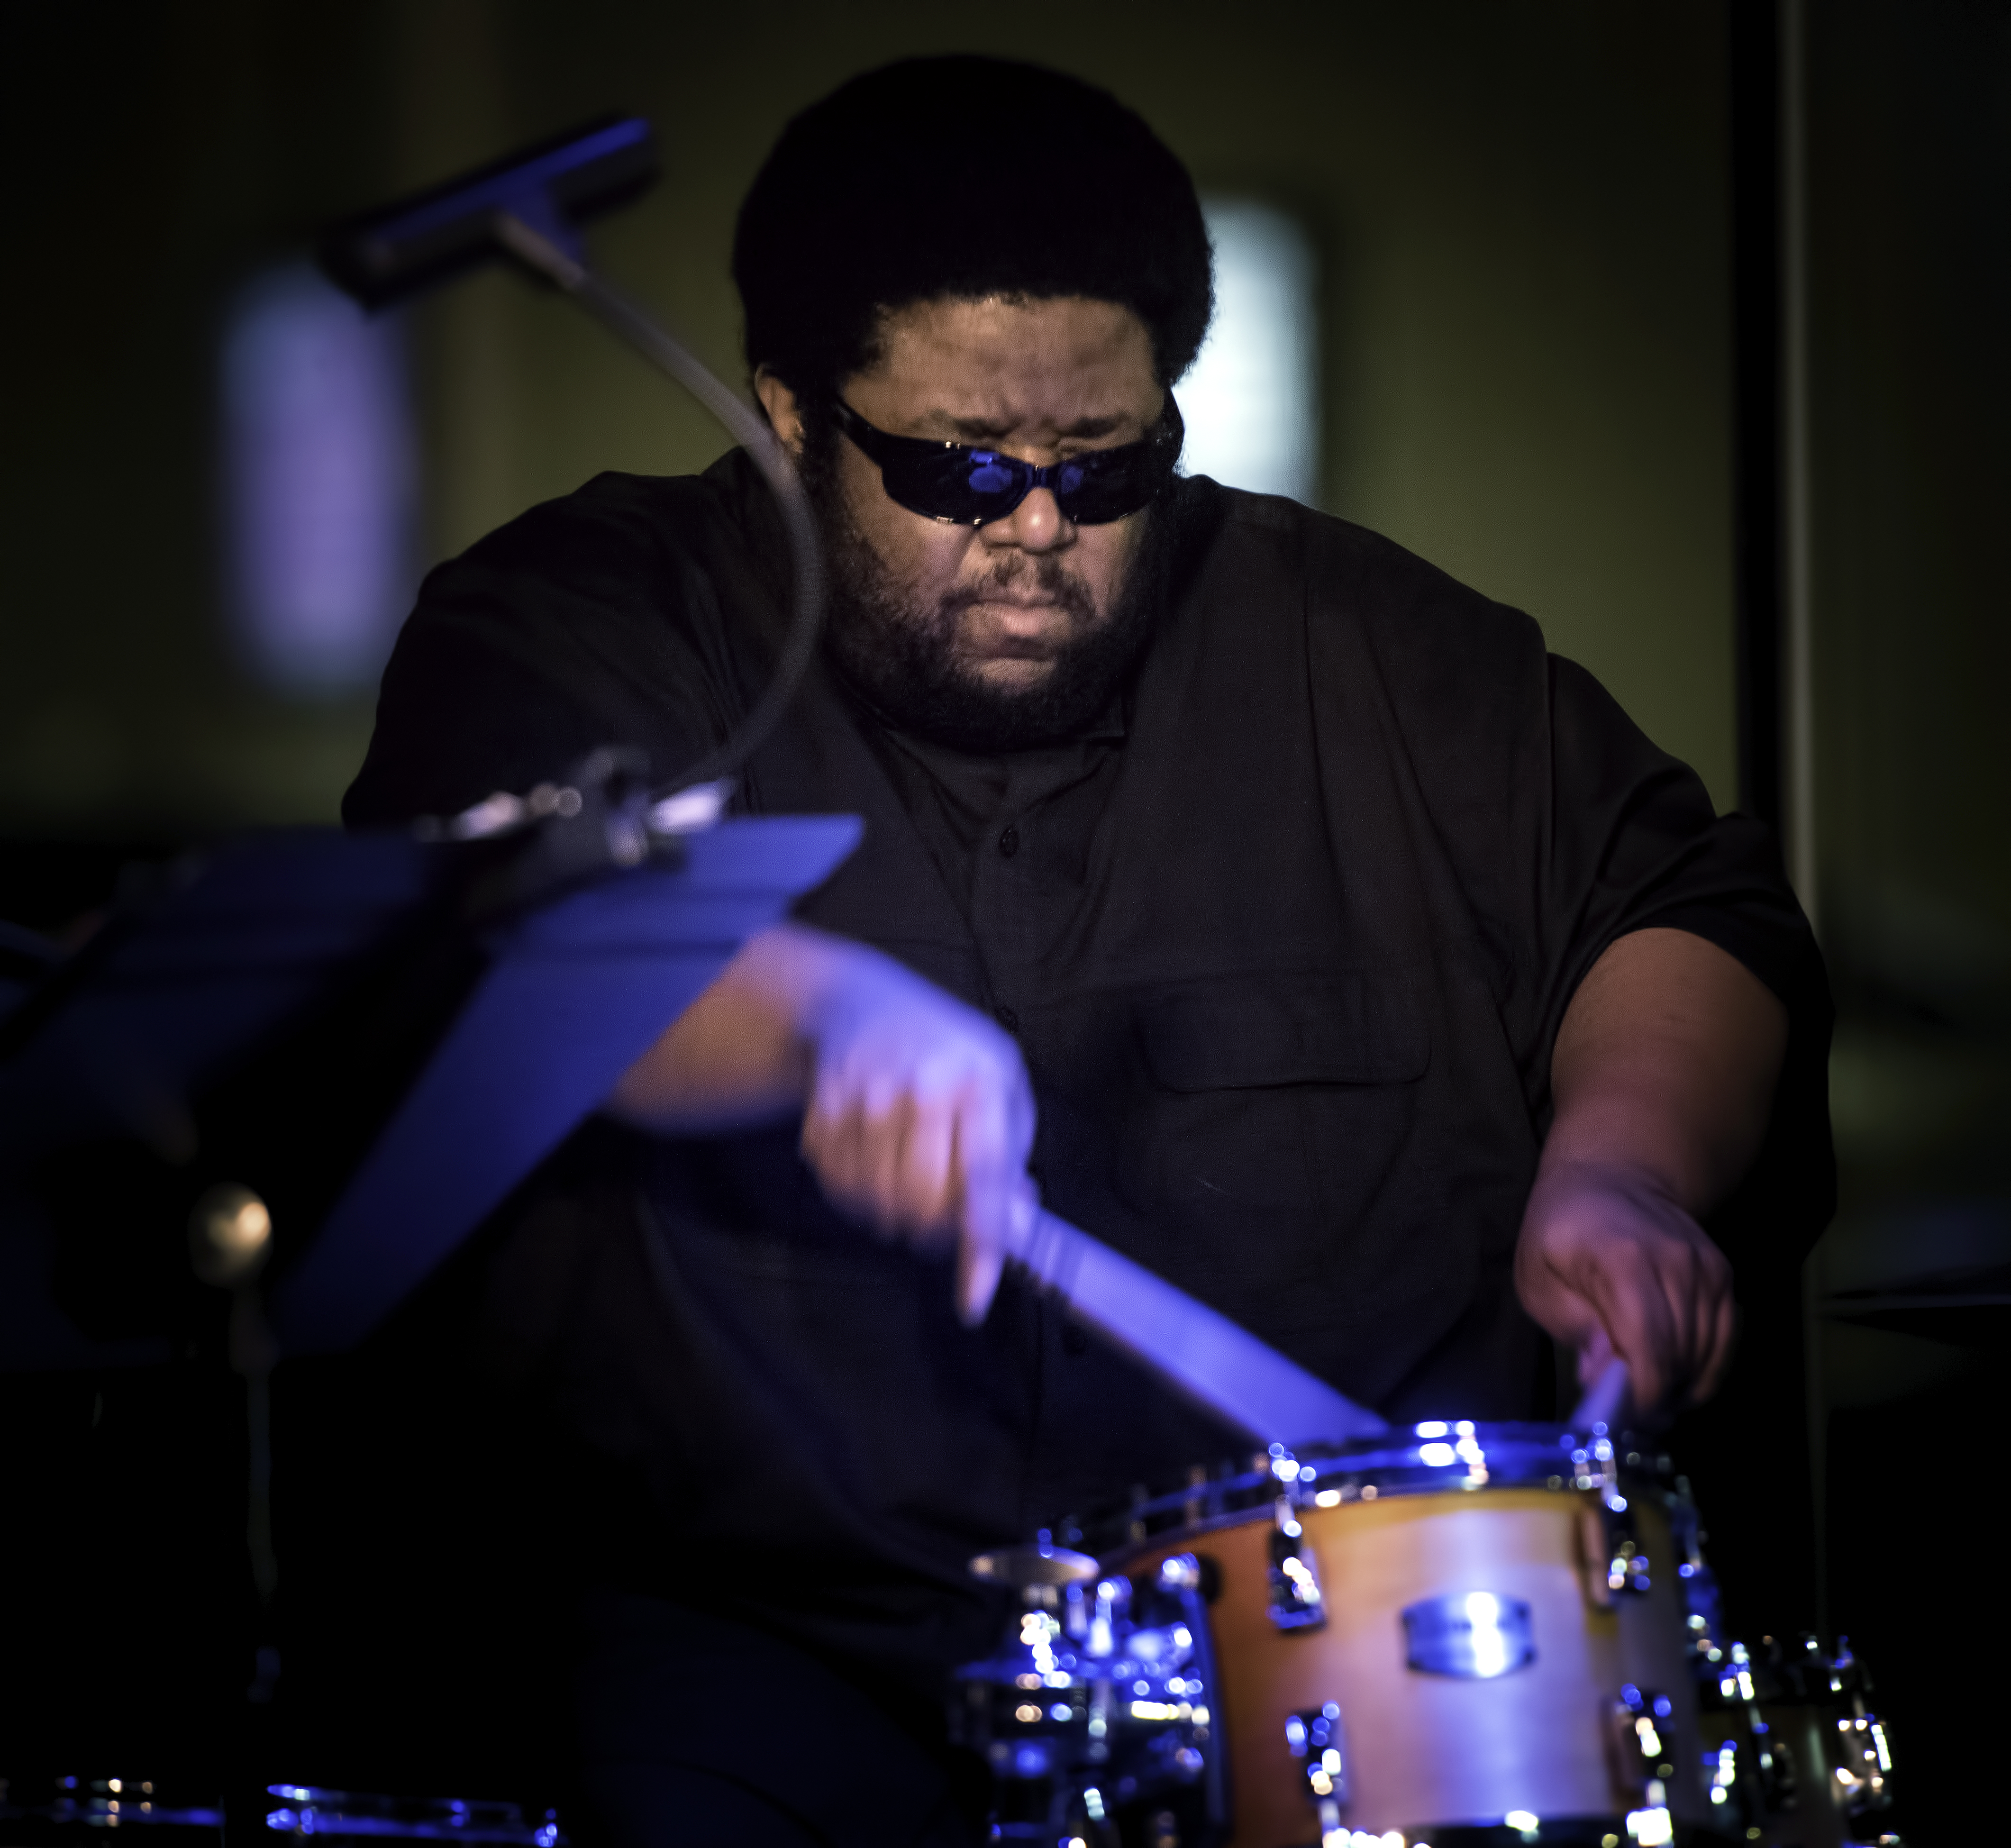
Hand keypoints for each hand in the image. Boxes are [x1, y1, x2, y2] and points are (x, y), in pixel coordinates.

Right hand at [799, 949, 1034, 1325]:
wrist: (860, 1005)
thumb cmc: (946, 1054)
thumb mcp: (999, 1085)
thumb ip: (1010, 1155)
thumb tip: (1014, 1222)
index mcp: (978, 1080)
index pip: (982, 1178)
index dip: (981, 1247)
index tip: (973, 1302)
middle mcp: (922, 1088)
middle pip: (923, 1202)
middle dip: (934, 1226)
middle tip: (939, 1214)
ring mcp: (867, 1098)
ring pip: (878, 1203)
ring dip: (893, 1213)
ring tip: (904, 1178)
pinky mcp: (825, 1110)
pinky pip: (839, 1187)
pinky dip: (856, 1194)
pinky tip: (871, 1162)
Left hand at [1513, 1159, 1735, 1414]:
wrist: (1610, 1177)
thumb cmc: (1561, 1231)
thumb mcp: (1538, 1277)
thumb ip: (1573, 1326)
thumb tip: (1603, 1379)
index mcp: (1622, 1261)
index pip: (1649, 1344)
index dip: (1642, 1392)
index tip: (1624, 1417)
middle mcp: (1676, 1262)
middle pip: (1681, 1354)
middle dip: (1657, 1395)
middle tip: (1631, 1414)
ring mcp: (1706, 1267)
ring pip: (1707, 1352)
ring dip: (1681, 1384)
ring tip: (1648, 1395)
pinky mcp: (1722, 1274)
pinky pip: (1724, 1338)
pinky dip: (1704, 1367)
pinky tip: (1676, 1377)